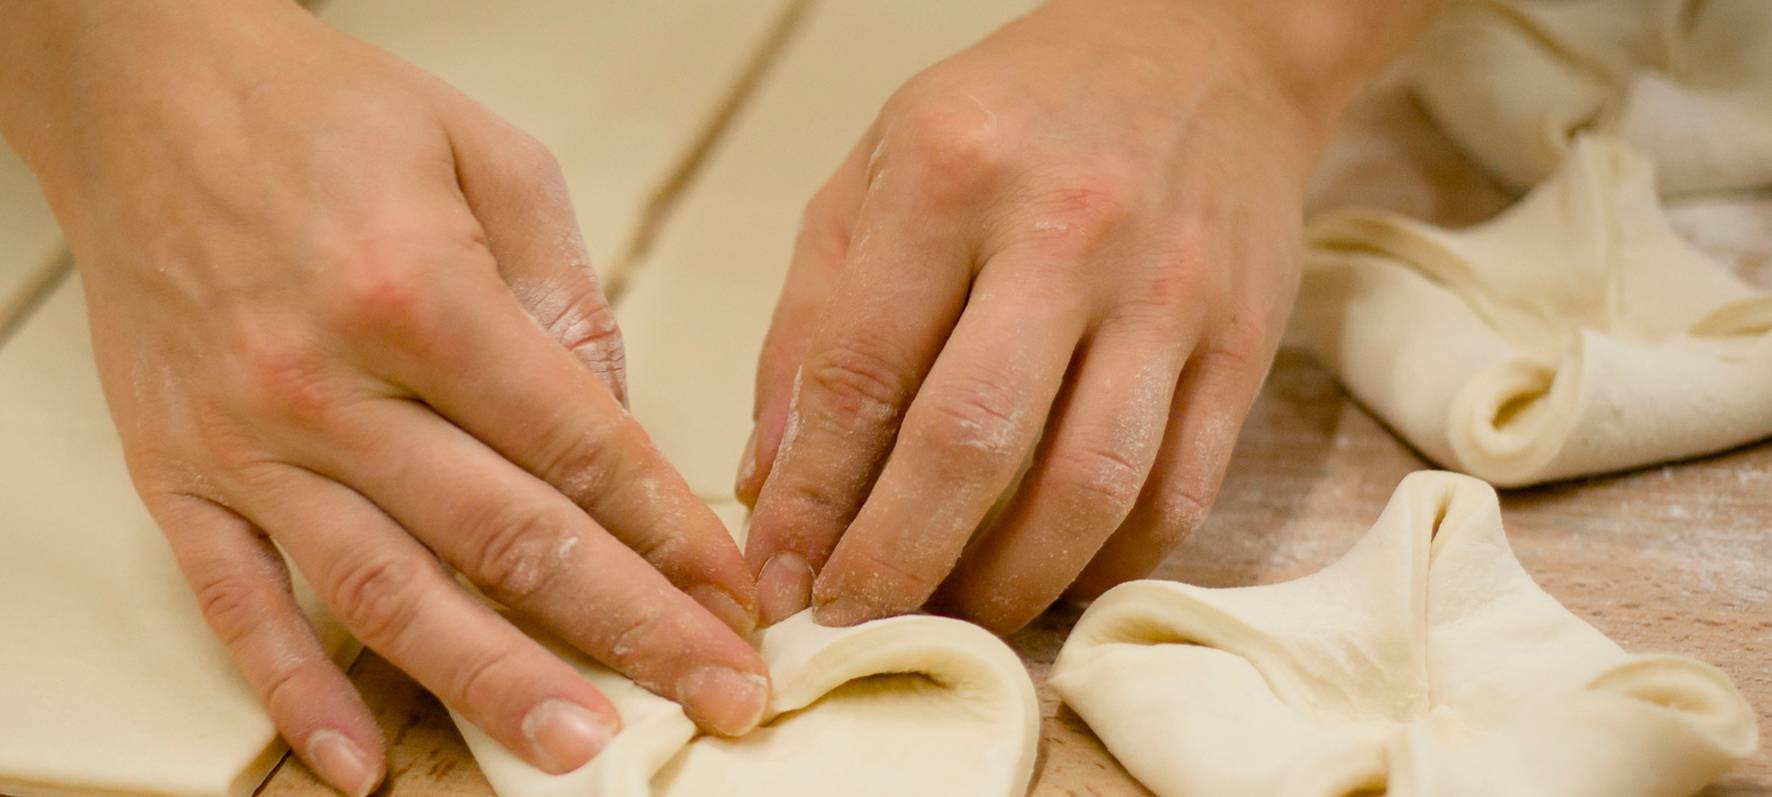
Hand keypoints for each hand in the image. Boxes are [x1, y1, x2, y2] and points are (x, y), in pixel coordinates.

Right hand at [2, 1, 766, 791]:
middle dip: (628, 629)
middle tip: (716, 698)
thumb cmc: (325, 112)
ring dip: (493, 683)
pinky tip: (361, 763)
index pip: (579, 448)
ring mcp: (247, 441)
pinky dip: (297, 693)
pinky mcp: (178, 474)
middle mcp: (330, 382)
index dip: (670, 535)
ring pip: (387, 591)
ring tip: (580, 751)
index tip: (733, 598)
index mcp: (420, 294)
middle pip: (507, 536)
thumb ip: (564, 292)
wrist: (141, 86)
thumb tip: (617, 419)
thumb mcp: (487, 156)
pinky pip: (239, 604)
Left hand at [736, 0, 1418, 633]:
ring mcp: (1169, 290)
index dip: (810, 497)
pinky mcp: (1244, 340)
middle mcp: (1067, 229)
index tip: (776, 575)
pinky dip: (1108, 562)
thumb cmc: (1018, 112)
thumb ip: (813, 319)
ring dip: (1006, 584)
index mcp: (950, 170)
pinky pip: (1178, 491)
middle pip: (970, 444)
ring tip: (951, 615)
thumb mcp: (879, 167)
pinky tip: (1053, 577)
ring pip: (1087, 488)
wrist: (1209, 47)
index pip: (860, 371)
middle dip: (896, 561)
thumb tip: (772, 478)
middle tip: (852, 621)